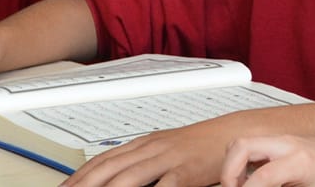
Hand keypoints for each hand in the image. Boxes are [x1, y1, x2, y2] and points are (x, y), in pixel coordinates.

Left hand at [64, 109, 251, 186]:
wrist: (236, 133)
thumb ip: (140, 161)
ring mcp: (168, 158)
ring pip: (128, 178)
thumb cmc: (201, 146)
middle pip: (108, 170)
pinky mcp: (187, 171)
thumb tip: (114, 177)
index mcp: (143, 144)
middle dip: (84, 186)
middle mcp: (151, 149)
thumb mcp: (166, 149)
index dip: (78, 177)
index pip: (101, 161)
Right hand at [221, 132, 314, 186]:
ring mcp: (279, 140)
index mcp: (299, 161)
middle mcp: (286, 144)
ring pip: (239, 144)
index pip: (263, 176)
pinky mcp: (274, 143)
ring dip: (230, 167)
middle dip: (227, 173)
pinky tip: (248, 181)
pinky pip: (247, 148)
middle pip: (241, 145)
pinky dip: (239, 164)